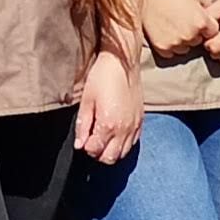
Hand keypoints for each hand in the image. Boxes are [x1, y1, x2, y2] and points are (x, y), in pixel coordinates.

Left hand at [75, 46, 142, 164]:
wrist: (122, 62)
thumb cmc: (102, 78)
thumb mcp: (86, 101)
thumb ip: (82, 126)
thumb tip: (79, 144)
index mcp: (109, 125)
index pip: (95, 151)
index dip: (86, 147)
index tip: (83, 139)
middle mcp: (124, 129)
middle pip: (110, 158)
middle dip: (98, 153)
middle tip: (91, 140)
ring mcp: (135, 126)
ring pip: (122, 153)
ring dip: (111, 150)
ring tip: (102, 137)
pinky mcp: (141, 121)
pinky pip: (132, 143)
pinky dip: (123, 144)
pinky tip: (115, 134)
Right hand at [135, 0, 215, 61]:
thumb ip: (208, 8)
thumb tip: (213, 17)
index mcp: (202, 22)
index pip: (213, 32)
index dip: (206, 26)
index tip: (198, 20)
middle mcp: (191, 35)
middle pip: (199, 41)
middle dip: (194, 33)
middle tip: (183, 21)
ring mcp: (176, 43)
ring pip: (185, 48)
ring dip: (182, 41)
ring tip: (173, 26)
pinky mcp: (162, 48)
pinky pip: (171, 52)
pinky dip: (169, 45)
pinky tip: (164, 32)